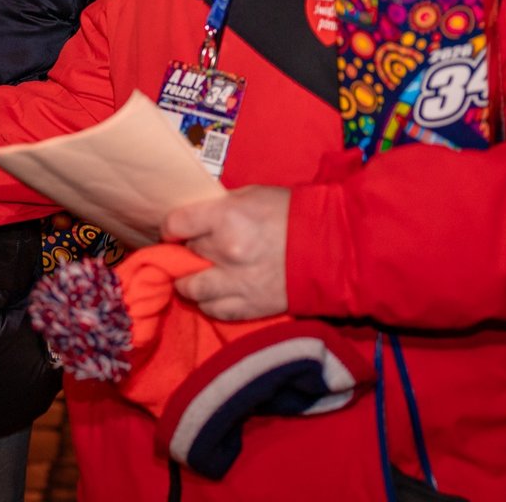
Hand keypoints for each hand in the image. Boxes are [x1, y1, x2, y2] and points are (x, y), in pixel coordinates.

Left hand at [163, 186, 290, 320]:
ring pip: (191, 289)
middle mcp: (226, 251)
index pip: (175, 224)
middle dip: (189, 251)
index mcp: (225, 217)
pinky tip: (216, 293)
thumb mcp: (251, 196)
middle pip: (186, 254)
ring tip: (198, 276)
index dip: (172, 228)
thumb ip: (220, 208)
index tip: (176, 231)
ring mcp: (237, 282)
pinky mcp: (250, 306)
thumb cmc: (292, 213)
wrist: (334, 247)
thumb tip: (197, 219)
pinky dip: (210, 303)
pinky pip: (215, 310)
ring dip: (190, 282)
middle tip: (197, 249)